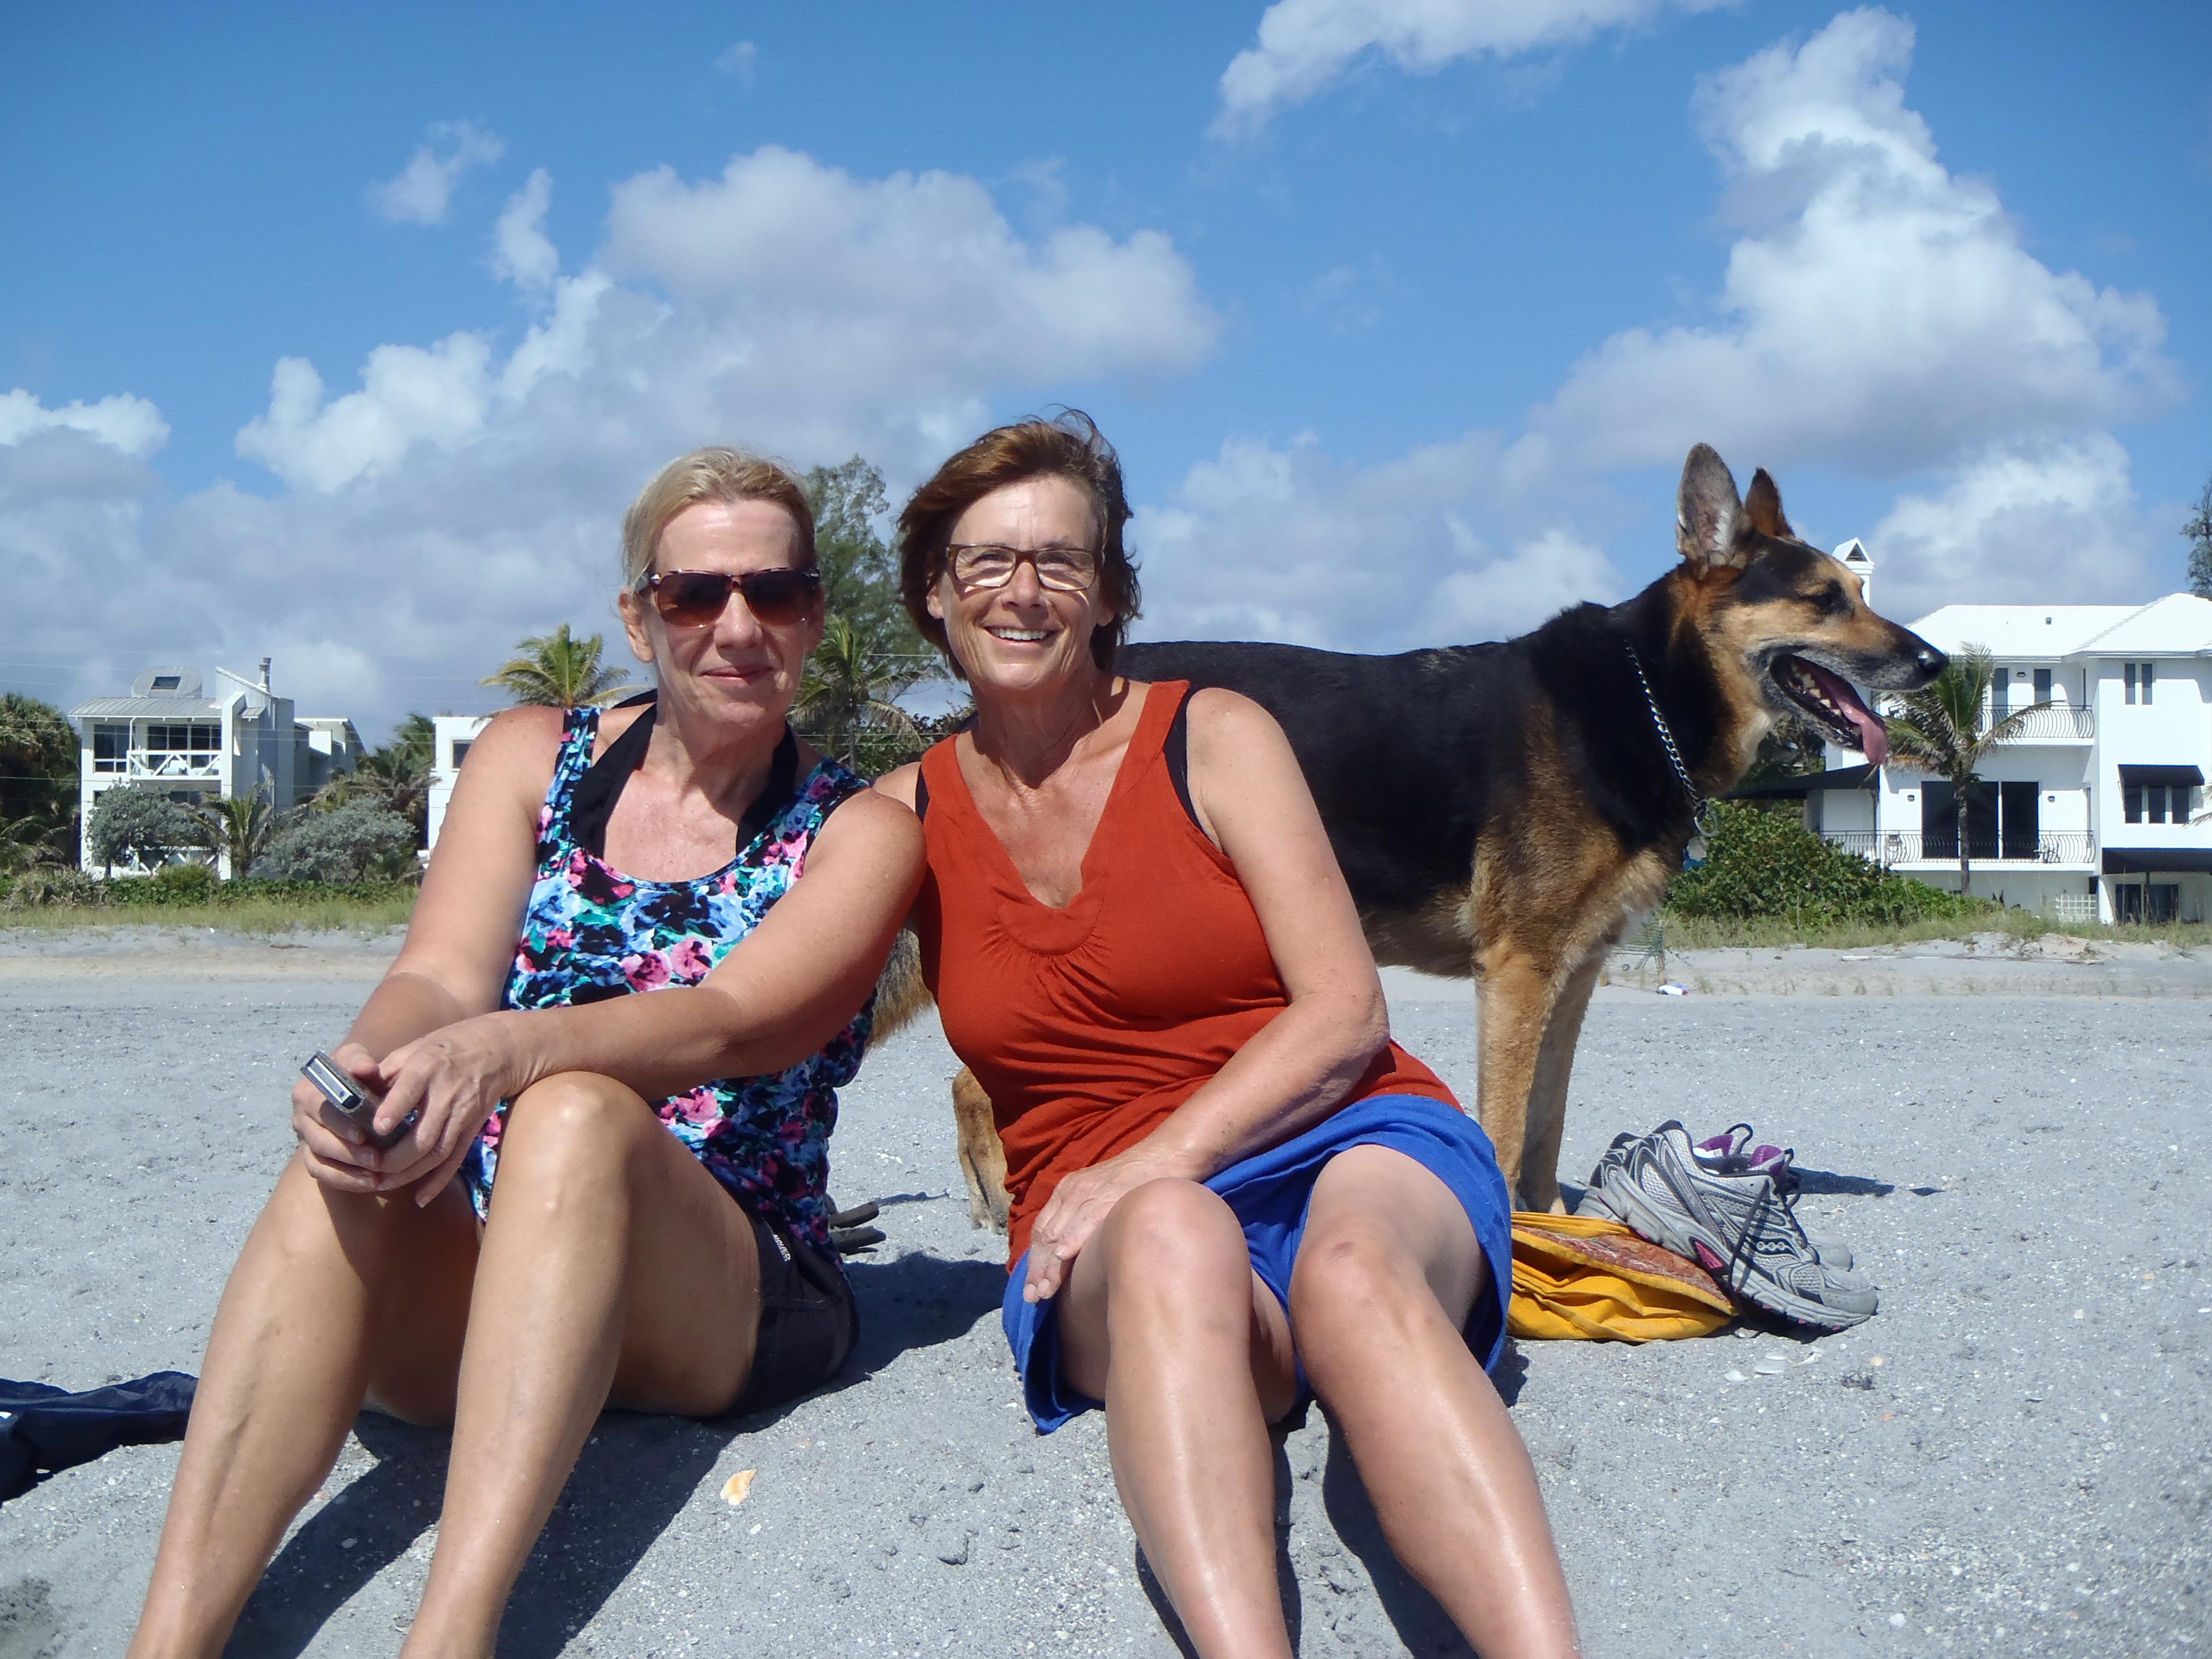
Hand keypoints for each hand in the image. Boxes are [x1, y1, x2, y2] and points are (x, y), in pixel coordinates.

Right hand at [290, 1042, 392, 1192]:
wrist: (351, 1088)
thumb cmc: (355, 1071)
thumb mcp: (355, 1058)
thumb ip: (359, 1061)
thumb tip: (366, 1068)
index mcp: (307, 1092)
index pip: (319, 1110)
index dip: (340, 1125)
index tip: (363, 1135)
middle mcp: (300, 1116)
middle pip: (319, 1140)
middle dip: (348, 1152)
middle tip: (376, 1160)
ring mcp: (305, 1139)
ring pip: (319, 1161)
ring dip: (348, 1171)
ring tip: (376, 1176)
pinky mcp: (312, 1156)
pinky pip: (322, 1174)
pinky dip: (345, 1180)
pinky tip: (370, 1183)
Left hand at [370, 1015, 524, 1205]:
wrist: (500, 1049)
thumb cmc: (447, 1047)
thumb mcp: (414, 1048)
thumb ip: (385, 1073)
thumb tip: (353, 1097)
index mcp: (429, 1065)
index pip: (412, 1089)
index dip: (395, 1109)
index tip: (378, 1127)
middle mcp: (448, 1092)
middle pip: (424, 1134)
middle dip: (395, 1158)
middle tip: (369, 1169)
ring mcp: (463, 1114)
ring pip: (437, 1153)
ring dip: (410, 1175)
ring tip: (383, 1185)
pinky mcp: (472, 1128)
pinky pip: (455, 1160)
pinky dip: (438, 1182)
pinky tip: (420, 1198)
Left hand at [1022, 1143, 1192, 1303]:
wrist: (1166, 1154)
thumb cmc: (1138, 1180)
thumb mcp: (1100, 1194)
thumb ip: (1084, 1217)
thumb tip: (1073, 1254)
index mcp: (1067, 1191)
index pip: (1042, 1231)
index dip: (1034, 1262)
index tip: (1031, 1288)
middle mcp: (1072, 1191)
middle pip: (1045, 1236)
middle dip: (1037, 1270)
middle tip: (1032, 1297)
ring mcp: (1089, 1193)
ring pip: (1059, 1233)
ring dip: (1050, 1265)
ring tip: (1044, 1292)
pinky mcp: (1109, 1196)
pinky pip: (1086, 1221)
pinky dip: (1072, 1239)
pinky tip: (1063, 1257)